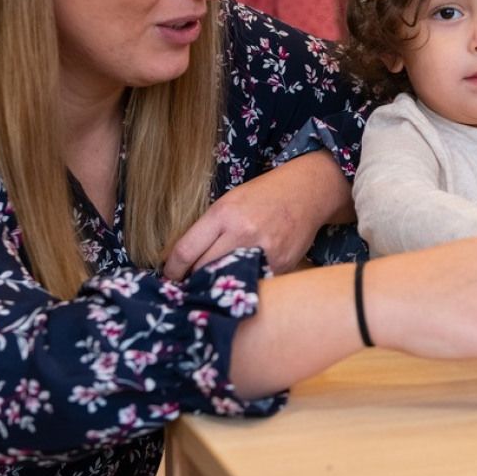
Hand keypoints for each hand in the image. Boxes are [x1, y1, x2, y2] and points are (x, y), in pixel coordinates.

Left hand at [162, 151, 352, 279]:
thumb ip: (208, 230)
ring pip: (227, 280)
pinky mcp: (281, 264)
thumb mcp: (229, 202)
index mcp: (223, 214)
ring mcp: (263, 251)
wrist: (306, 192)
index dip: (172, 271)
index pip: (185, 252)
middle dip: (192, 279)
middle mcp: (242, 233)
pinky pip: (253, 281)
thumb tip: (183, 261)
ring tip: (214, 283)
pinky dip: (245, 281)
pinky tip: (242, 277)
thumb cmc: (263, 195)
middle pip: (203, 270)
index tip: (170, 277)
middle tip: (189, 283)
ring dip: (217, 284)